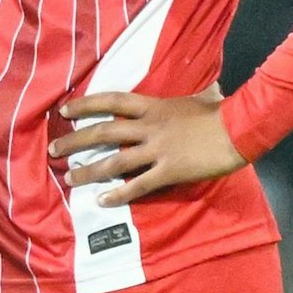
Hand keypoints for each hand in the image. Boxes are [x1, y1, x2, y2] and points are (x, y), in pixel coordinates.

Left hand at [49, 84, 248, 207]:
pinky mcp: (168, 171)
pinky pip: (138, 185)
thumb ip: (183, 99)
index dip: (86, 105)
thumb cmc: (219, 112)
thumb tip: (193, 91)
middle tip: (53, 150)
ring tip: (69, 178)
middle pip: (104, 133)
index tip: (64, 111)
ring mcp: (157, 150)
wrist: (238, 129)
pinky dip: (118, 195)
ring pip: (114, 162)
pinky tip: (102, 201)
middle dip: (75, 141)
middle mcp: (149, 127)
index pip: (111, 101)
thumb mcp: (196, 97)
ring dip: (89, 170)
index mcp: (153, 106)